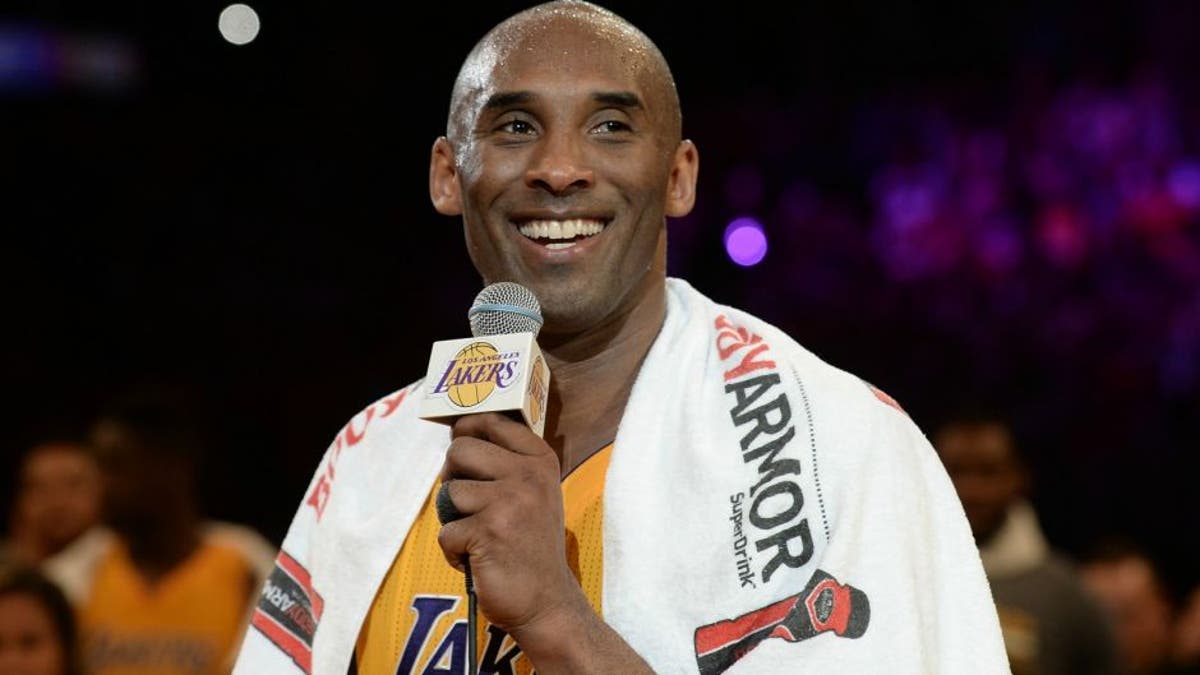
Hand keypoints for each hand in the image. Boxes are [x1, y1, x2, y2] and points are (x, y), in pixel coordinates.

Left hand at [436, 412, 588, 636]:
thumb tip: (458, 436)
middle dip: (453, 476)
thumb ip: (505, 463)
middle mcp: (527, 475)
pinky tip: (479, 560)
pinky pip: (445, 532)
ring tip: (479, 538)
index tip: (467, 456)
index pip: (491, 421)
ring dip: (454, 520)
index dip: (468, 433)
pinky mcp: (487, 532)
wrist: (547, 601)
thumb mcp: (533, 493)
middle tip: (468, 503)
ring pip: (448, 492)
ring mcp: (508, 502)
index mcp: (540, 461)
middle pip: (460, 448)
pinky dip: (454, 551)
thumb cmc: (530, 545)